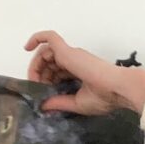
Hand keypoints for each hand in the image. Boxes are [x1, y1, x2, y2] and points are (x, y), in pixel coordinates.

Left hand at [23, 31, 144, 114]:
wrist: (118, 89)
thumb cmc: (105, 97)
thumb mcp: (77, 104)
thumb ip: (59, 102)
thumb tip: (42, 106)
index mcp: (79, 72)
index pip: (57, 72)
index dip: (46, 81)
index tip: (43, 93)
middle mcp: (75, 60)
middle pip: (49, 62)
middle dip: (39, 74)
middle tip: (35, 87)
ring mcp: (71, 54)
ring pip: (46, 52)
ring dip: (36, 65)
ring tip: (33, 79)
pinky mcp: (67, 51)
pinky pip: (49, 37)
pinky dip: (36, 38)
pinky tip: (26, 47)